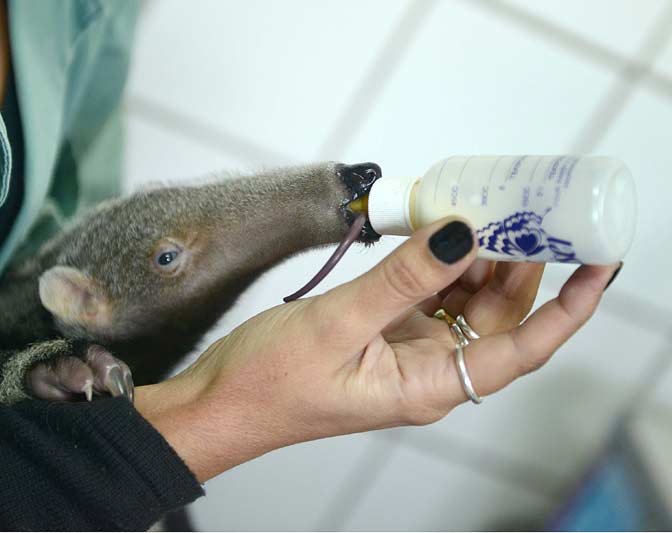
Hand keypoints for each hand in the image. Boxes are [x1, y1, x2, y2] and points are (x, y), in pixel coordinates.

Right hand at [135, 217, 618, 481]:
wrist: (217, 401)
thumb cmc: (268, 382)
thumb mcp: (338, 323)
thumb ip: (404, 278)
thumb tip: (463, 232)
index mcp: (426, 385)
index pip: (520, 349)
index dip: (566, 308)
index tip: (598, 265)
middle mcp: (426, 369)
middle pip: (496, 317)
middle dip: (519, 264)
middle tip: (529, 208)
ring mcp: (404, 348)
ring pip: (462, 300)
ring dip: (477, 257)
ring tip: (487, 207)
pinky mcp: (381, 329)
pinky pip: (426, 291)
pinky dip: (438, 259)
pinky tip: (439, 227)